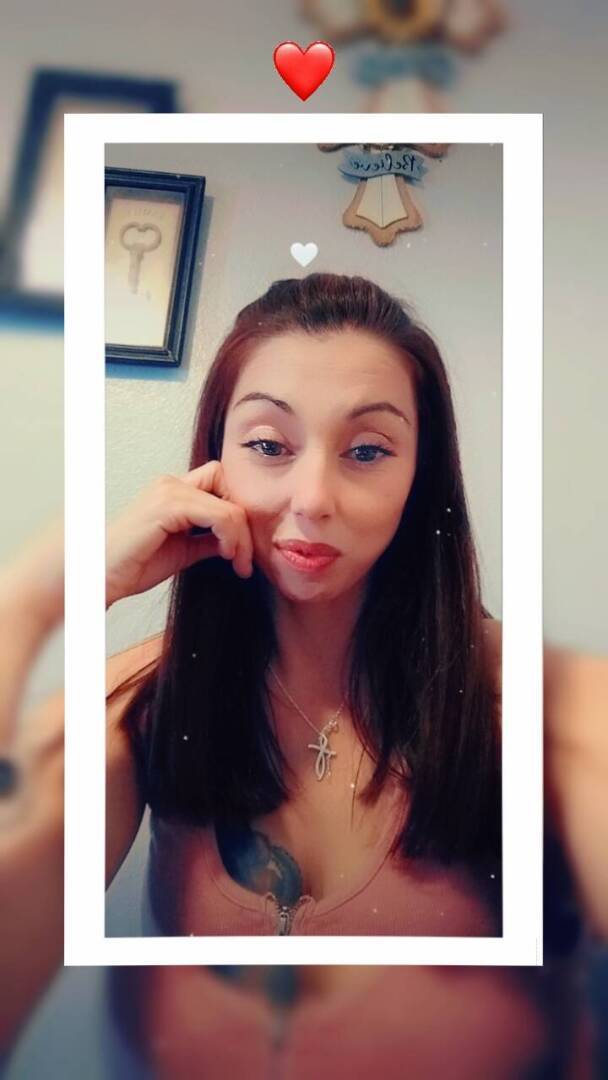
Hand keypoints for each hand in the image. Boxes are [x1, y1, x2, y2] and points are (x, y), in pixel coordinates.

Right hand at [106, 461, 253, 607]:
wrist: (100, 575)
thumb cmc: (133, 564)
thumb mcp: (183, 550)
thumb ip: (209, 540)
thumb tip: (237, 542)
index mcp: (173, 490)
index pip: (222, 483)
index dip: (237, 513)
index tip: (241, 551)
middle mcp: (172, 483)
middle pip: (230, 486)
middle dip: (245, 524)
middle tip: (245, 559)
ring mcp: (170, 491)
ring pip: (230, 505)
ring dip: (241, 537)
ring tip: (238, 563)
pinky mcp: (169, 505)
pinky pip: (219, 515)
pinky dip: (230, 537)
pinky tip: (227, 556)